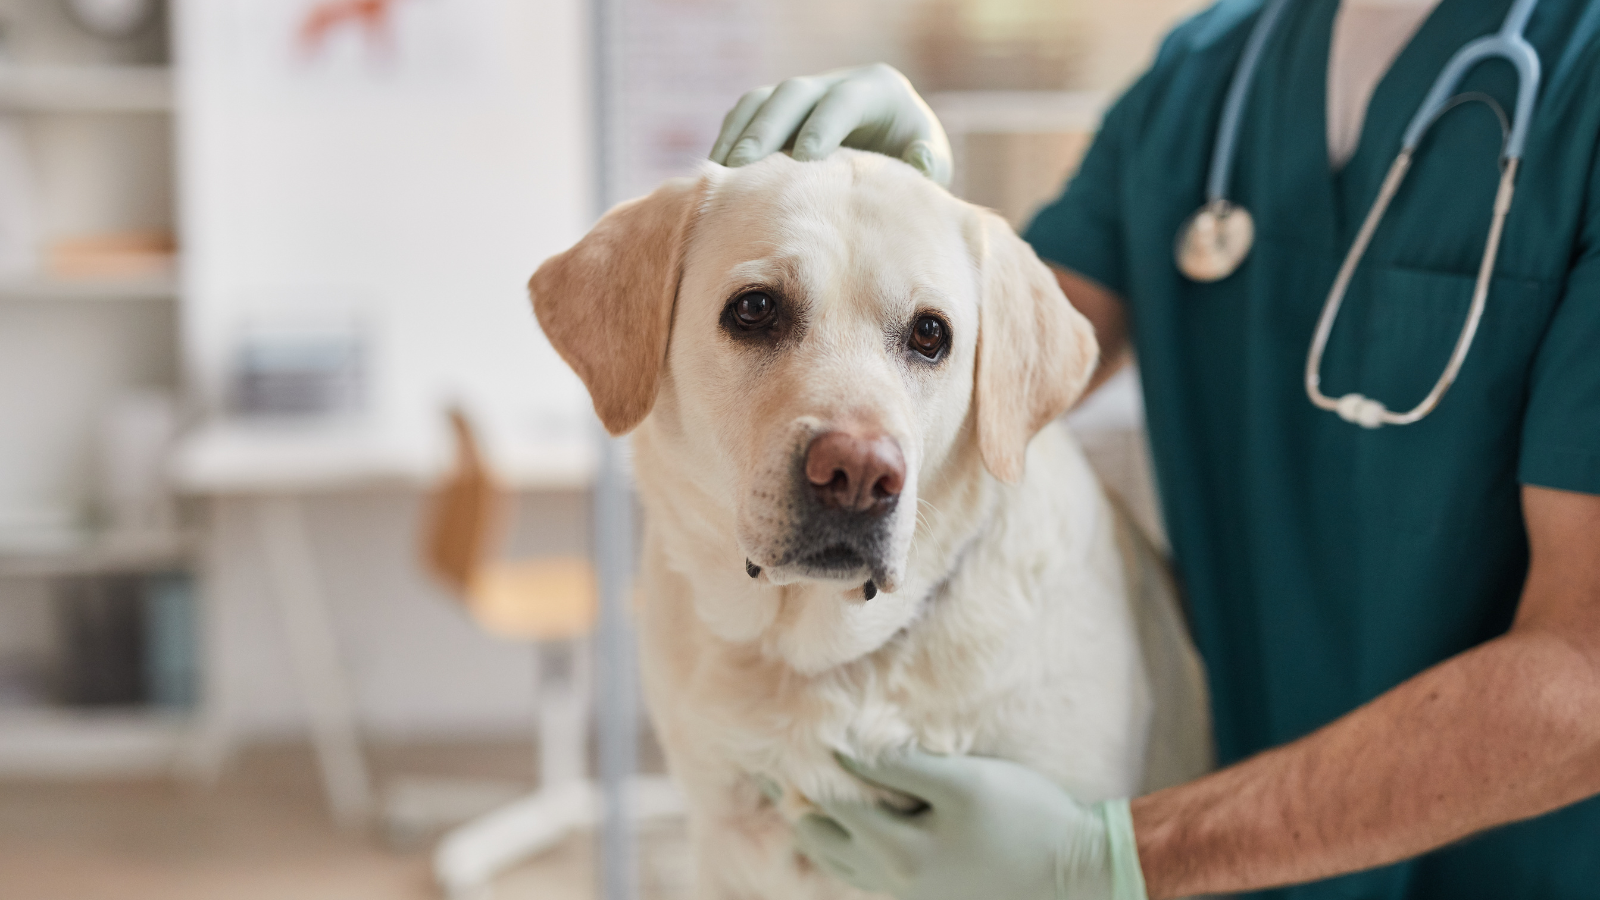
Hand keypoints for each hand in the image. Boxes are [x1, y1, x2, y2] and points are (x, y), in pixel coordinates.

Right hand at [708, 64, 952, 186]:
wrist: (898, 149)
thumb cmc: (915, 162)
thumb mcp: (933, 164)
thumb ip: (928, 165)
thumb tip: (919, 160)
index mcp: (879, 89)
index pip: (844, 101)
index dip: (822, 126)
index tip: (802, 160)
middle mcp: (838, 82)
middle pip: (794, 93)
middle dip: (767, 128)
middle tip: (743, 166)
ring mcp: (807, 92)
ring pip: (764, 99)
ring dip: (739, 133)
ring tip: (720, 172)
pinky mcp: (783, 109)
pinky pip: (748, 113)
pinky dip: (731, 137)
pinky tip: (718, 173)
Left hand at [795, 751, 1146, 899]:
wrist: (1075, 869)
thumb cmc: (1024, 816)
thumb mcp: (962, 783)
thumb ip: (900, 768)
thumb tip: (842, 752)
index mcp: (896, 852)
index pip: (825, 806)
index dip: (799, 772)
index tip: (777, 743)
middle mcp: (891, 880)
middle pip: (819, 840)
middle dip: (798, 802)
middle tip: (778, 764)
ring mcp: (906, 894)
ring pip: (837, 861)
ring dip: (816, 826)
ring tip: (801, 788)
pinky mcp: (923, 896)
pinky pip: (863, 872)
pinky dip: (845, 845)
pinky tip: (850, 820)